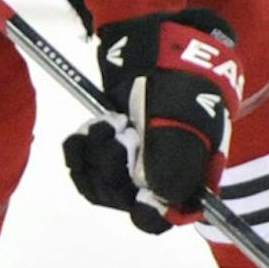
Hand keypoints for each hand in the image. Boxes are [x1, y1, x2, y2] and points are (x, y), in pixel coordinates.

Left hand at [66, 10, 244, 230]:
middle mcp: (159, 177)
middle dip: (117, 168)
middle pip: (125, 200)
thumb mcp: (183, 125)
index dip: (147, 208)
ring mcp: (132, 164)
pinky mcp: (108, 149)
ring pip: (101, 185)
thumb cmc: (180, 87)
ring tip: (108, 123)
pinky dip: (81, 149)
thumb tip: (162, 204)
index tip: (138, 186)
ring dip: (98, 154)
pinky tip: (89, 129)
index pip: (161, 217)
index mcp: (187, 179)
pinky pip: (83, 167)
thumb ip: (174, 168)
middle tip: (125, 132)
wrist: (156, 50)